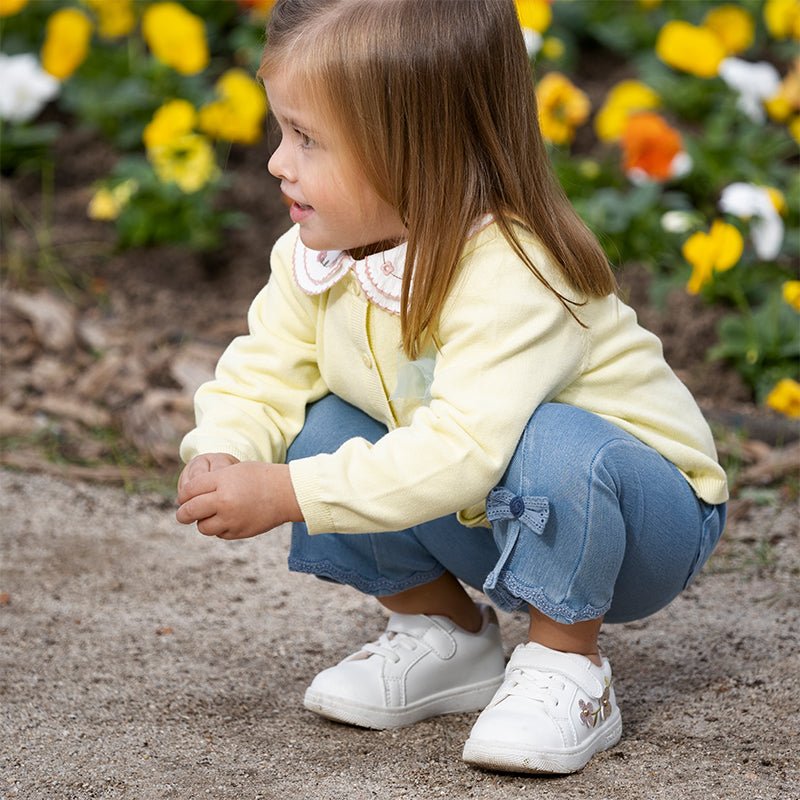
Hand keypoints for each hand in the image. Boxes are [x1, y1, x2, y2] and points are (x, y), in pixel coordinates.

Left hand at [176, 460, 301, 539]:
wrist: (288, 493)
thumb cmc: (260, 477)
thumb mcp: (233, 471)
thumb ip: (210, 483)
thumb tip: (187, 498)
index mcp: (222, 482)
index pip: (189, 491)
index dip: (184, 495)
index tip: (184, 497)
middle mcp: (224, 502)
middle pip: (190, 511)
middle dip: (183, 514)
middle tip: (183, 514)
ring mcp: (232, 519)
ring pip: (203, 527)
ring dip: (203, 522)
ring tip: (210, 516)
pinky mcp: (239, 532)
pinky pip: (220, 533)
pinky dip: (220, 528)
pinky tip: (228, 519)